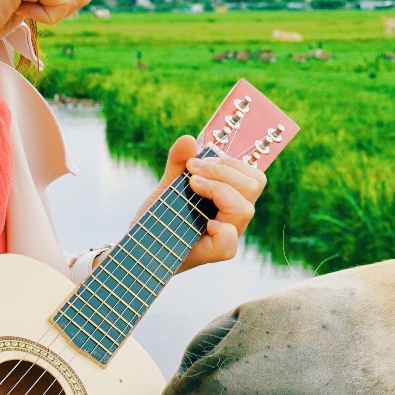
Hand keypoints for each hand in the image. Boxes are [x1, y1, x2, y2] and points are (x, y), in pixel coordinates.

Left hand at [143, 136, 264, 270]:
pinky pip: (228, 241)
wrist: (140, 247)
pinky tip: (201, 222)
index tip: (197, 161)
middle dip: (222, 170)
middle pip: (254, 185)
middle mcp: (234, 218)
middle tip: (192, 171)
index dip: (231, 163)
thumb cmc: (159, 219)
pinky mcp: (214, 254)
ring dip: (218, 189)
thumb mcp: (166, 186)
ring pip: (245, 209)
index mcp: (230, 200)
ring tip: (191, 186)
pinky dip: (218, 228)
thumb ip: (178, 163)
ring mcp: (228, 236)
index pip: (253, 177)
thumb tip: (189, 140)